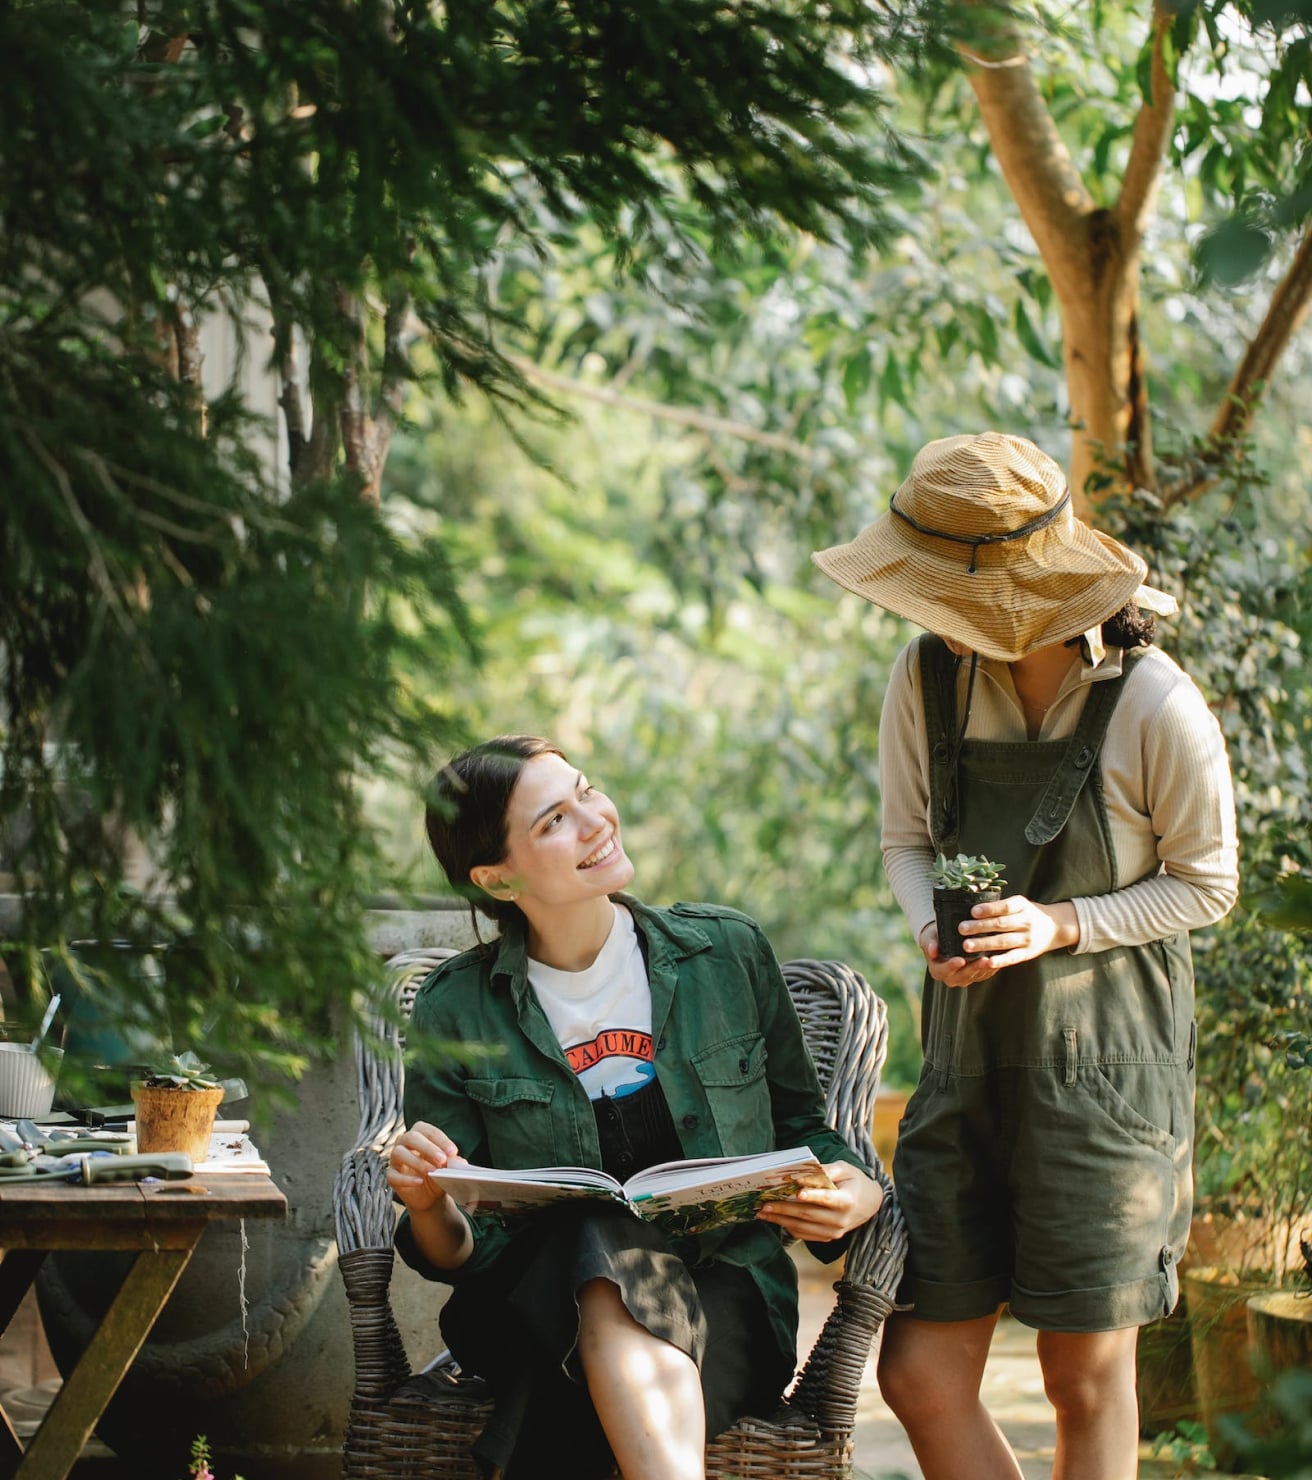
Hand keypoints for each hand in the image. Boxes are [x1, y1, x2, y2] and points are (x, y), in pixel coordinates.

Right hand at [386, 1120, 466, 1213]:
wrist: (429, 1196)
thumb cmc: (438, 1174)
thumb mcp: (447, 1167)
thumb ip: (453, 1162)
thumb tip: (460, 1162)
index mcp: (419, 1133)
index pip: (429, 1131)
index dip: (441, 1140)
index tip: (453, 1152)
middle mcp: (404, 1142)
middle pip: (411, 1137)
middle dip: (428, 1148)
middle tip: (442, 1160)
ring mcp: (395, 1158)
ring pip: (399, 1153)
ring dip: (417, 1162)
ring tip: (432, 1171)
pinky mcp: (391, 1175)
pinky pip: (393, 1175)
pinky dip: (407, 1179)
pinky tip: (420, 1182)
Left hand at [756, 1161, 882, 1242]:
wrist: (870, 1204)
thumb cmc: (854, 1181)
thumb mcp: (845, 1169)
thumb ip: (825, 1171)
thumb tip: (800, 1175)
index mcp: (848, 1201)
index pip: (828, 1199)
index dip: (813, 1196)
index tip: (797, 1193)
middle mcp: (841, 1220)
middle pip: (809, 1214)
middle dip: (784, 1209)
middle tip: (764, 1203)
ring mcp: (835, 1232)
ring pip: (803, 1227)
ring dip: (781, 1220)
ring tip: (762, 1212)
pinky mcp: (828, 1238)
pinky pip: (805, 1235)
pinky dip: (788, 1227)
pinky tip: (775, 1218)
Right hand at [918, 921, 998, 988]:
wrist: (944, 939)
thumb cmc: (934, 937)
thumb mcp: (928, 937)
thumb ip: (929, 943)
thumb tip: (932, 950)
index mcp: (937, 971)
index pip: (944, 971)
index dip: (952, 966)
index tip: (960, 960)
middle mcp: (951, 978)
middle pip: (963, 976)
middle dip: (974, 968)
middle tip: (984, 960)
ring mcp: (966, 978)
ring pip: (977, 975)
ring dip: (986, 968)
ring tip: (994, 958)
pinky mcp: (977, 975)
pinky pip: (986, 973)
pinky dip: (992, 966)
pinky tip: (999, 957)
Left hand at [956, 894, 1078, 969]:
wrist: (1055, 927)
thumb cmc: (1028, 913)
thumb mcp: (1019, 903)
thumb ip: (1000, 906)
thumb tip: (972, 909)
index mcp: (1022, 906)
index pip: (1005, 907)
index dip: (989, 909)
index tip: (973, 911)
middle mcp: (1026, 922)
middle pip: (1001, 924)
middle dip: (980, 927)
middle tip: (962, 929)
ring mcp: (1027, 938)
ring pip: (1003, 941)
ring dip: (984, 944)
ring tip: (966, 945)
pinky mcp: (1027, 953)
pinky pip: (1012, 957)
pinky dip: (1000, 960)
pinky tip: (986, 962)